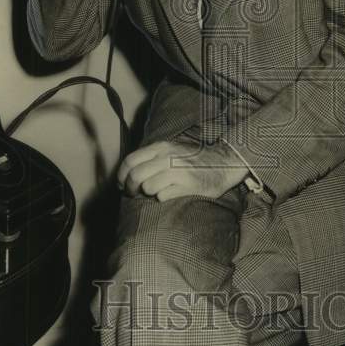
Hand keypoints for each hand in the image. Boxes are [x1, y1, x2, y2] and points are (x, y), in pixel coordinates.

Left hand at [117, 140, 248, 201]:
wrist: (223, 162)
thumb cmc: (193, 160)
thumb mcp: (171, 150)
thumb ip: (151, 157)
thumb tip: (128, 173)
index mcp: (160, 147)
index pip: (130, 161)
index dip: (121, 176)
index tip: (121, 185)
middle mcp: (167, 157)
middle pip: (135, 176)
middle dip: (130, 189)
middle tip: (133, 194)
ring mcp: (177, 171)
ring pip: (148, 187)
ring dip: (148, 194)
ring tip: (155, 192)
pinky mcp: (187, 185)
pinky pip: (163, 196)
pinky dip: (162, 198)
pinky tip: (169, 194)